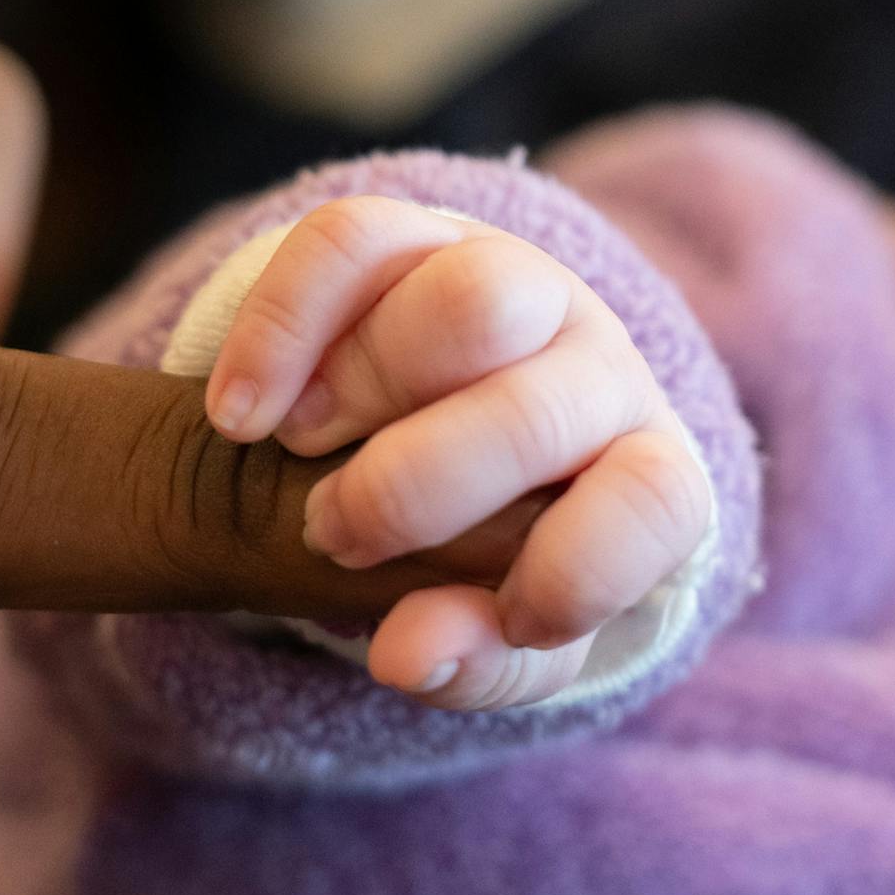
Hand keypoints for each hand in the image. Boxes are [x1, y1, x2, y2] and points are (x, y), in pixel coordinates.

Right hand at [206, 197, 714, 710]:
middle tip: (334, 533)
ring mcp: (511, 280)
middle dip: (413, 493)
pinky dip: (280, 332)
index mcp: (643, 471)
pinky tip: (238, 411)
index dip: (574, 575)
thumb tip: (404, 656)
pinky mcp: (414, 233)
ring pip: (472, 299)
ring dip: (366, 386)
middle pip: (535, 414)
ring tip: (298, 443)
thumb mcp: (496, 629)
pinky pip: (349, 243)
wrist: (424, 436)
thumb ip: (472, 661)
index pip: (656, 503)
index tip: (499, 615)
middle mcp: (598, 365)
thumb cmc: (480, 552)